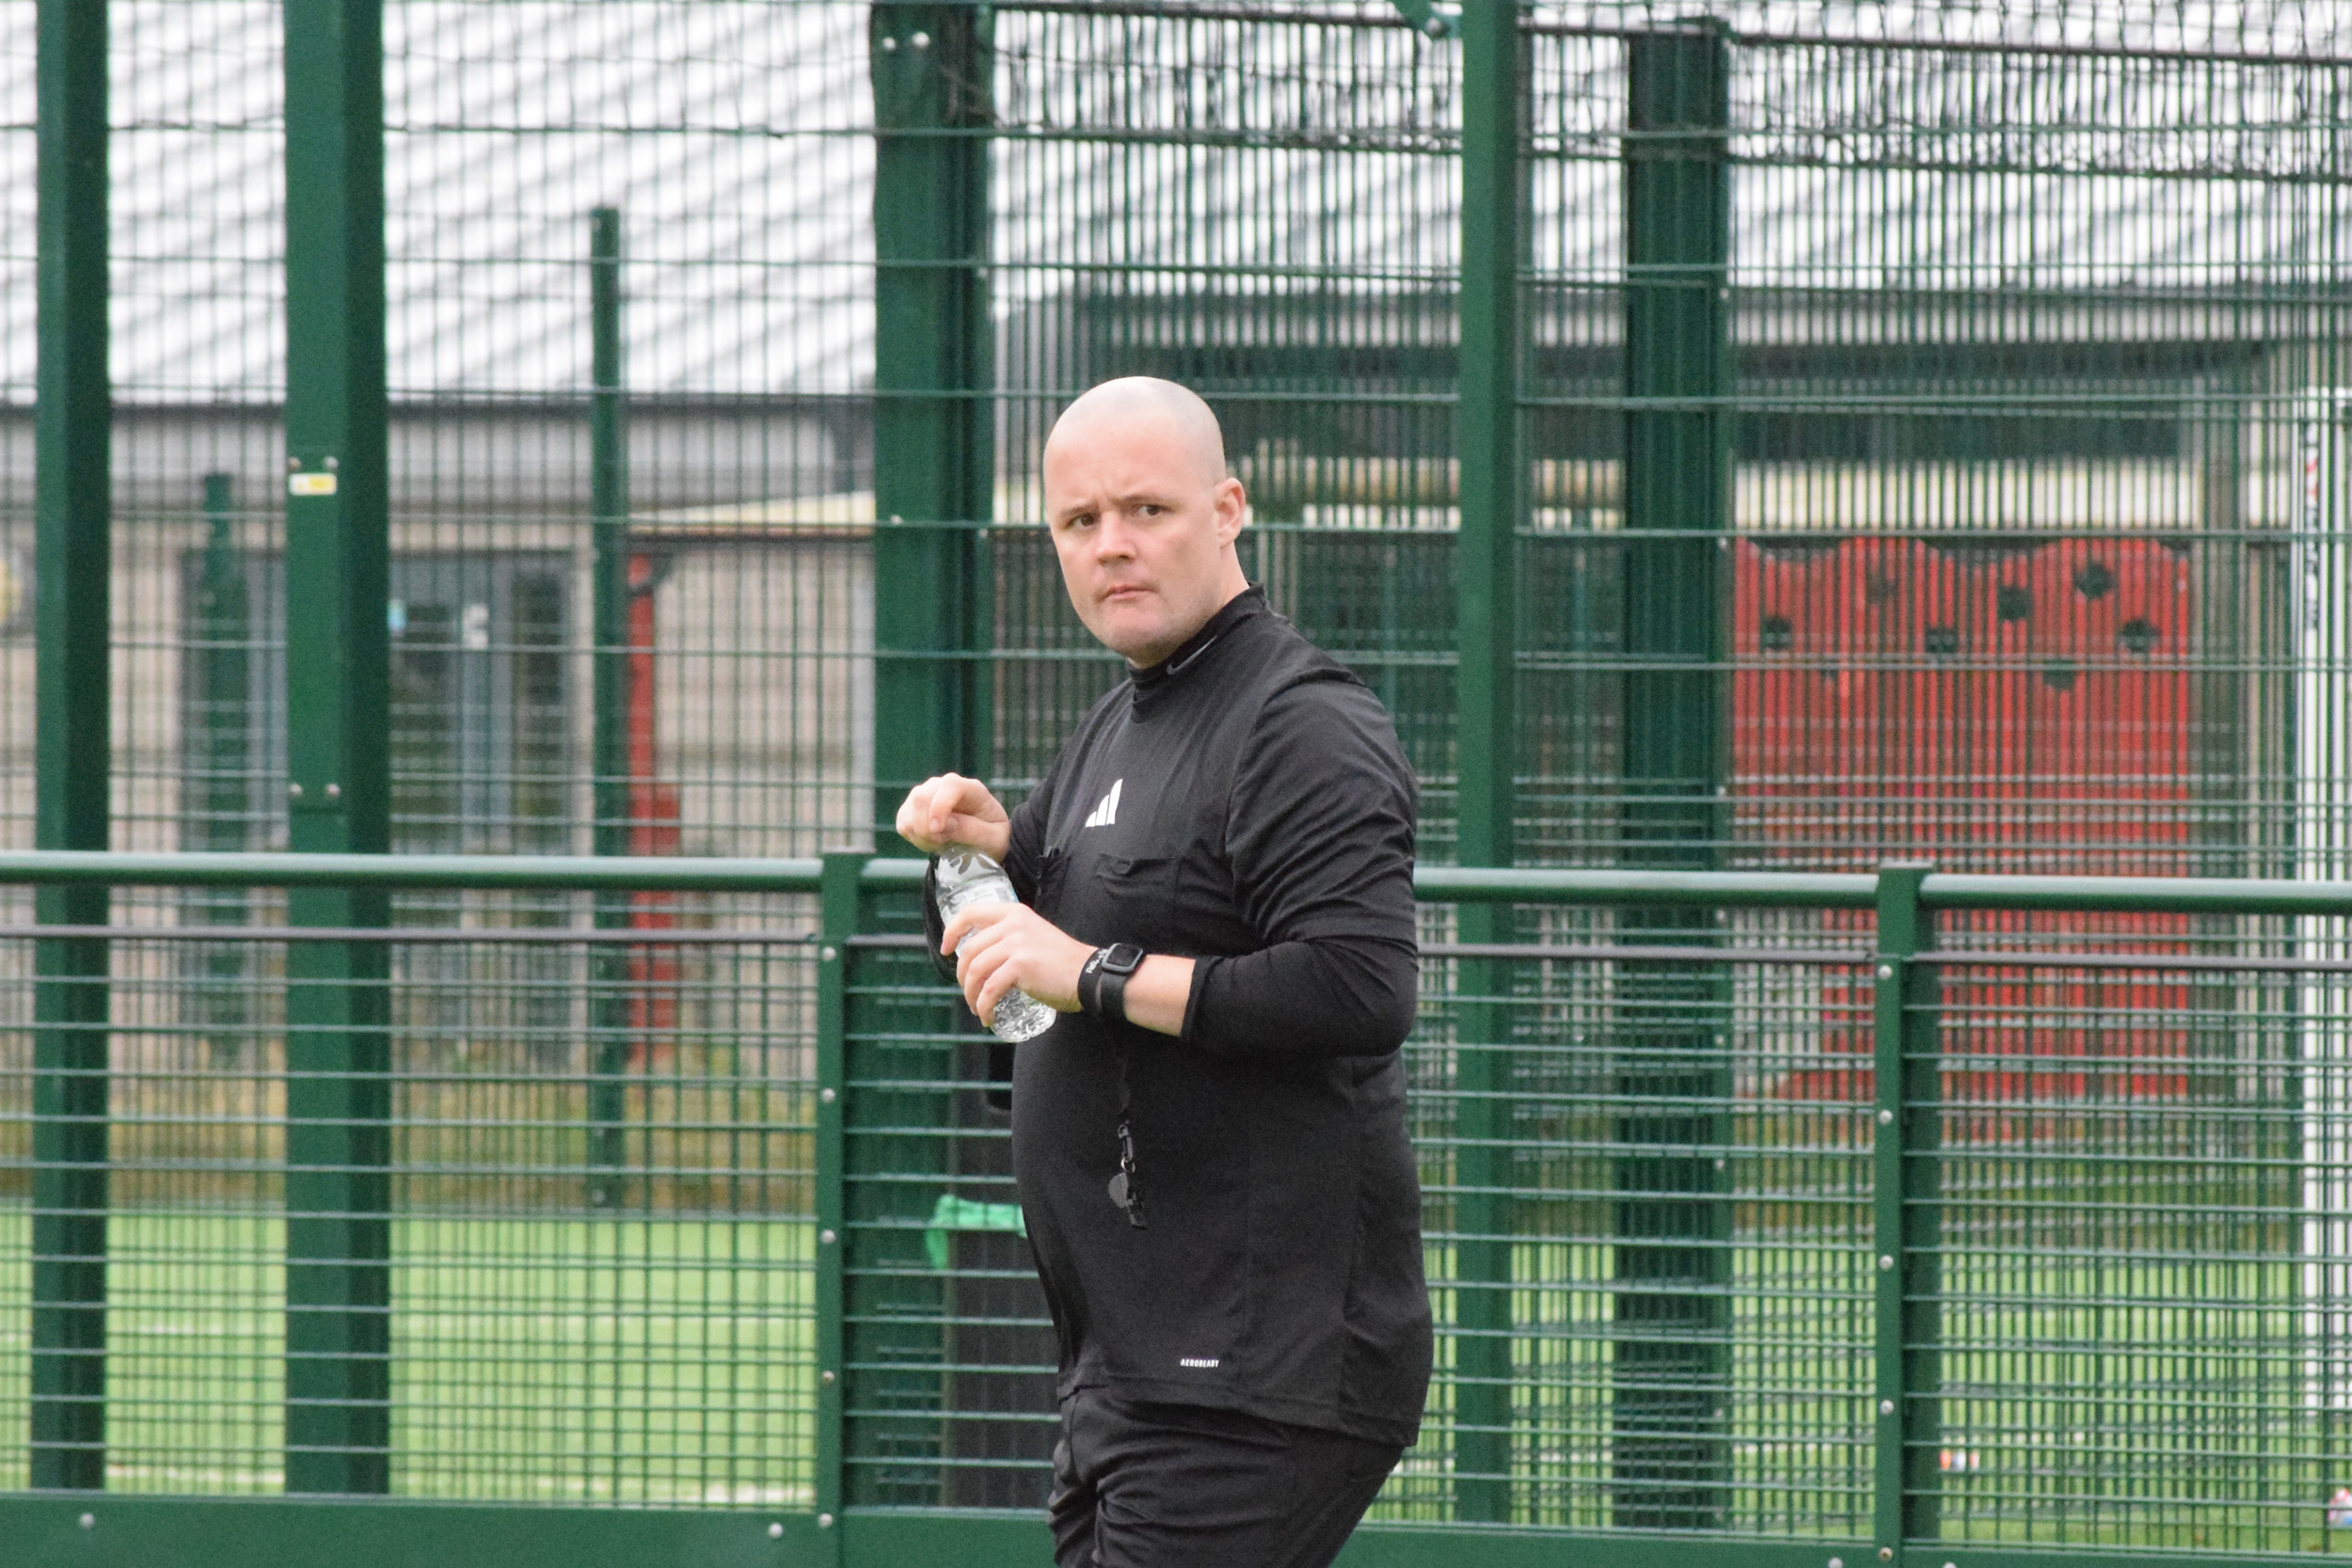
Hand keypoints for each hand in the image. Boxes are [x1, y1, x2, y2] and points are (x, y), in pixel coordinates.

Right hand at [894, 772, 1011, 860]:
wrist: (983, 841)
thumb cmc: (993, 838)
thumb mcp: (993, 839)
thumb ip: (972, 830)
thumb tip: (946, 824)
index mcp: (972, 789)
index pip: (950, 786)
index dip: (939, 806)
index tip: (938, 831)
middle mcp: (945, 785)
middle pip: (922, 797)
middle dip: (926, 828)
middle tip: (943, 844)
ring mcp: (927, 794)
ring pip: (909, 811)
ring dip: (921, 835)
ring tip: (941, 843)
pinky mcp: (913, 808)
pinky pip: (903, 823)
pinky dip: (914, 837)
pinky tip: (931, 841)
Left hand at [942, 900, 1092, 1021]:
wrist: (1088, 975)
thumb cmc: (1062, 963)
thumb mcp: (1033, 936)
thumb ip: (1010, 938)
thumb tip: (981, 957)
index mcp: (1014, 913)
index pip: (971, 912)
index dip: (952, 931)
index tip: (946, 950)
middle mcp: (1013, 924)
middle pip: (969, 950)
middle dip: (961, 975)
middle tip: (968, 991)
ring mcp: (1016, 944)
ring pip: (975, 971)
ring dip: (970, 994)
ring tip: (977, 1007)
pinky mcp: (1020, 966)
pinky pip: (989, 990)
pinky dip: (983, 1007)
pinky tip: (987, 1017)